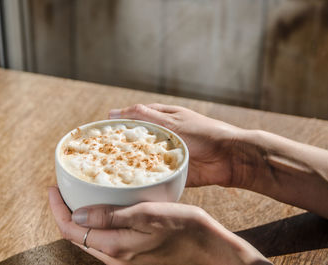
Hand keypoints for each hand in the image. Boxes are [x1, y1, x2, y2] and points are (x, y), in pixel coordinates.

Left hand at [48, 186, 270, 264]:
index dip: (57, 209)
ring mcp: (125, 258)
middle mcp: (115, 257)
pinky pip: (106, 239)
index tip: (52, 188)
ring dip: (80, 218)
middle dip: (65, 213)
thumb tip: (77, 215)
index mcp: (115, 247)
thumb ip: (110, 217)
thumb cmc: (184, 229)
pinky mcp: (135, 254)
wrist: (210, 250)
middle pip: (77, 236)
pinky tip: (105, 209)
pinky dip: (98, 223)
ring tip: (79, 196)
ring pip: (91, 238)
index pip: (71, 230)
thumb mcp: (147, 215)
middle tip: (63, 190)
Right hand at [109, 103, 255, 187]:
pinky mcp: (172, 173)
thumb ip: (144, 117)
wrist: (230, 158)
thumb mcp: (171, 121)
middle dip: (121, 148)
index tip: (97, 133)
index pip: (134, 119)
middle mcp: (162, 137)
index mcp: (162, 119)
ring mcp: (167, 156)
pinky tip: (130, 185)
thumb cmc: (203, 133)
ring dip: (132, 165)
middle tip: (99, 157)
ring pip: (144, 160)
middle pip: (136, 141)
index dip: (117, 125)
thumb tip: (113, 112)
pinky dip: (145, 180)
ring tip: (110, 173)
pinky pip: (155, 177)